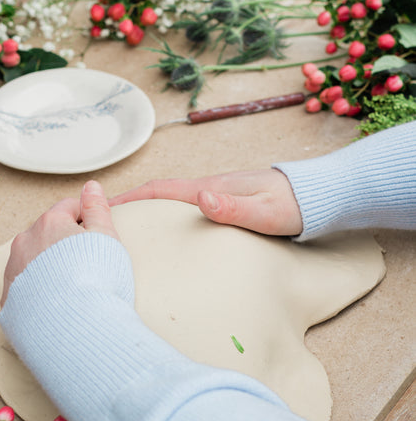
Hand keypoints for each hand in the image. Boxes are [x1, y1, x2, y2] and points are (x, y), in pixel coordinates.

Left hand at [1, 180, 118, 306]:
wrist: (74, 327)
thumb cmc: (94, 282)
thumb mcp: (107, 237)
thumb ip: (98, 209)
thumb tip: (91, 188)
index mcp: (50, 224)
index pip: (68, 208)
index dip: (87, 218)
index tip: (97, 233)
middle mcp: (26, 243)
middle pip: (48, 234)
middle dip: (66, 243)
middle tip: (89, 262)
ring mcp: (15, 271)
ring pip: (34, 259)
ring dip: (50, 265)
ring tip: (73, 284)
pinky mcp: (11, 300)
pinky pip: (26, 286)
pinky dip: (40, 289)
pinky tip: (59, 300)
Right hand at [109, 169, 302, 236]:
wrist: (315, 196)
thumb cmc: (293, 206)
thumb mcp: (265, 213)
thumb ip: (234, 208)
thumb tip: (200, 199)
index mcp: (212, 188)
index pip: (163, 189)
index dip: (132, 196)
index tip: (105, 205)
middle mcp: (210, 189)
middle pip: (161, 195)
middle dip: (132, 205)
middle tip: (108, 222)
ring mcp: (217, 195)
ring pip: (173, 203)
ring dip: (148, 212)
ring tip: (129, 230)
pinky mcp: (225, 204)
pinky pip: (187, 210)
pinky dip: (168, 217)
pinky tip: (166, 232)